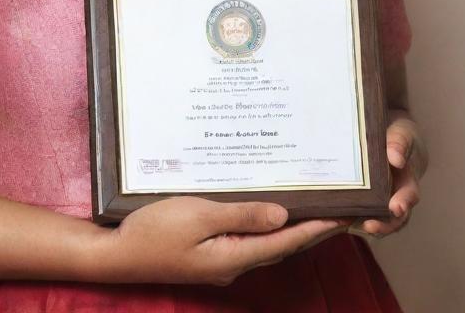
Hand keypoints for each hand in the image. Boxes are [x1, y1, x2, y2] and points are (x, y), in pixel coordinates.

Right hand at [97, 195, 351, 286]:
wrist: (118, 253)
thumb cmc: (155, 230)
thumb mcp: (198, 216)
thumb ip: (241, 216)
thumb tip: (284, 216)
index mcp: (235, 256)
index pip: (287, 241)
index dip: (318, 227)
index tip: (346, 212)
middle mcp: (234, 262)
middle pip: (282, 244)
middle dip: (313, 226)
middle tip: (341, 205)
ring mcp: (221, 259)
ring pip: (266, 240)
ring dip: (291, 223)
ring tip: (314, 201)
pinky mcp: (210, 251)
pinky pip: (247, 236)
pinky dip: (266, 222)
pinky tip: (268, 207)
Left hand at [348, 114, 426, 240]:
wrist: (389, 139)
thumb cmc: (399, 137)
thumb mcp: (402, 134)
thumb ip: (400, 142)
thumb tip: (395, 158)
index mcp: (407, 182)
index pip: (409, 196)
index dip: (403, 202)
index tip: (396, 207)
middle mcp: (394, 197)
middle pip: (393, 218)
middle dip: (383, 225)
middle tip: (370, 226)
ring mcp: (379, 201)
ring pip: (373, 218)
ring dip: (361, 224)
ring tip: (346, 225)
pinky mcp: (363, 199)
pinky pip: (356, 210)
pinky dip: (346, 216)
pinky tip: (332, 216)